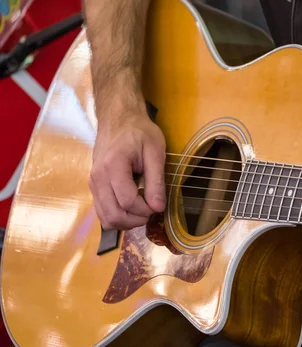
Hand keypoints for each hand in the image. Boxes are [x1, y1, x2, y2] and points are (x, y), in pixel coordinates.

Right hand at [89, 112, 165, 230]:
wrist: (119, 119)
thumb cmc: (139, 132)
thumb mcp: (155, 152)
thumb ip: (156, 181)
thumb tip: (158, 208)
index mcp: (113, 166)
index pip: (127, 202)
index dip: (145, 210)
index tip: (158, 205)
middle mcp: (98, 178)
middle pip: (114, 215)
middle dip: (136, 220)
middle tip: (151, 211)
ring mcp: (93, 184)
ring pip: (106, 218)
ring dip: (127, 222)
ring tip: (142, 210)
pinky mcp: (94, 187)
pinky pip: (103, 212)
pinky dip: (118, 217)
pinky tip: (132, 209)